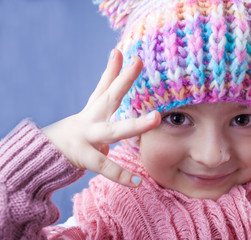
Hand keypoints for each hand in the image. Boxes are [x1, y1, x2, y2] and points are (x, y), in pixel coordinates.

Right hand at [42, 49, 160, 186]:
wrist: (45, 153)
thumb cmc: (78, 129)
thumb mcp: (92, 108)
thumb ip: (105, 85)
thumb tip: (116, 57)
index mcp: (94, 109)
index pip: (105, 84)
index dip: (115, 68)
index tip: (126, 50)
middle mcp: (91, 119)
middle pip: (109, 97)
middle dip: (124, 80)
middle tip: (138, 62)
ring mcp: (87, 137)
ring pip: (113, 130)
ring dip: (135, 124)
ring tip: (155, 118)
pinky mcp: (85, 157)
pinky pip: (105, 166)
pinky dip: (121, 175)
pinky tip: (137, 181)